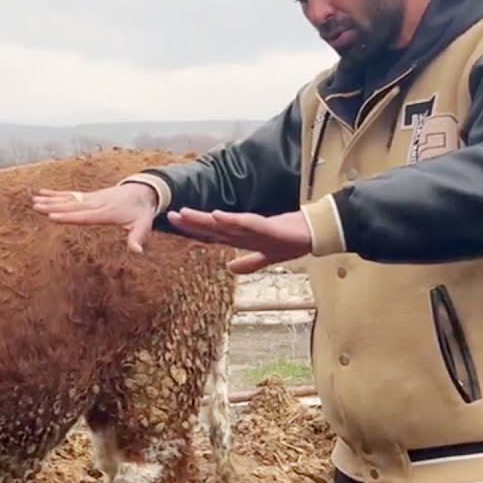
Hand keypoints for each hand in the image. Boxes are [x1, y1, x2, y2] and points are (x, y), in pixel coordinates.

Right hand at [32, 183, 159, 252]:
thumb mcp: (143, 224)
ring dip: (51, 200)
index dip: (68, 216)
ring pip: (68, 199)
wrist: (143, 191)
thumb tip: (137, 251)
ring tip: (34, 200)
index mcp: (105, 212)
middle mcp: (95, 203)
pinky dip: (56, 194)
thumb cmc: (141, 211)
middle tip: (36, 207)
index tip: (52, 216)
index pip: (84, 216)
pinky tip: (42, 193)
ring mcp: (91, 198)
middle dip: (53, 207)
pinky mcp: (89, 196)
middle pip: (71, 206)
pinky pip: (70, 194)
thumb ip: (138, 237)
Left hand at [165, 208, 312, 273]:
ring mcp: (253, 227)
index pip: (212, 234)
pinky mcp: (266, 226)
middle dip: (191, 222)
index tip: (175, 223)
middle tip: (170, 215)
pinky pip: (245, 222)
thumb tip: (230, 268)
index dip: (193, 230)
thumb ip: (248, 263)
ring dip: (204, 219)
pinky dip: (230, 220)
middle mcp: (243, 231)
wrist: (312, 233)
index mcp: (242, 238)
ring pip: (223, 223)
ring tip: (186, 213)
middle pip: (212, 227)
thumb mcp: (266, 258)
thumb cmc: (290, 241)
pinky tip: (217, 216)